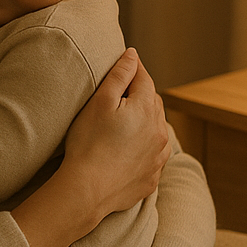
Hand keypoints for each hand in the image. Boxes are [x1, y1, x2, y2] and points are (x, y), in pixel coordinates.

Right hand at [63, 49, 169, 218]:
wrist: (87, 190)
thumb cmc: (88, 144)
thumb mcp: (100, 102)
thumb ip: (119, 75)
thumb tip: (133, 55)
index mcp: (146, 110)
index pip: (144, 79)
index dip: (134, 70)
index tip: (126, 65)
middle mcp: (159, 132)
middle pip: (153, 103)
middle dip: (141, 95)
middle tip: (123, 93)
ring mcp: (158, 157)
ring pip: (157, 129)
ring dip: (146, 121)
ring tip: (127, 122)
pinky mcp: (152, 177)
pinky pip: (154, 155)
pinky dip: (146, 147)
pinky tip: (130, 150)